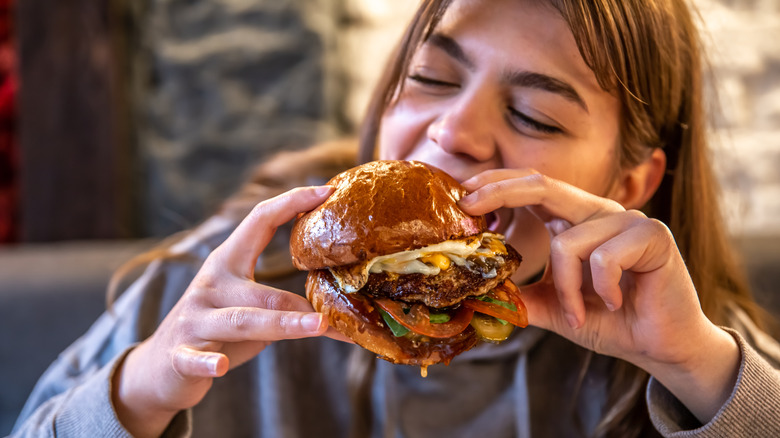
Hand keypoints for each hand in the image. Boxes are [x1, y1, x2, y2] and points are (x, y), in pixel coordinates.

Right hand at [113, 185, 343, 436]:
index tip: (326, 190)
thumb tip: (340, 303)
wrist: (160, 366)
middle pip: (262, 291)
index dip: (291, 202)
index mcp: (228, 262)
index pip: (259, 221)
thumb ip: (282, 299)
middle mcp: (211, 285)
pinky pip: (195, 359)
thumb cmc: (217, 328)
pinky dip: (207, 363)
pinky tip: (221, 367)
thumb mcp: (247, 305)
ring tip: (317, 326)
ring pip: (242, 321)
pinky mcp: (180, 355)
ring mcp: (194, 319)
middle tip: (338, 310)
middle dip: (300, 301)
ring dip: (283, 324)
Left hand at [460, 169, 739, 422]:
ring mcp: (626, 219)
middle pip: (542, 185)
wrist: (661, 346)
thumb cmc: (611, 321)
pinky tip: (614, 302)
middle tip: (468, 208)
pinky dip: (599, 289)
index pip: (531, 188)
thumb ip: (524, 296)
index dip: (495, 186)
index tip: (461, 198)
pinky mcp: (652, 235)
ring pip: (568, 242)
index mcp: (575, 220)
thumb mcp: (555, 308)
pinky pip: (603, 258)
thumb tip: (481, 293)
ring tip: (578, 315)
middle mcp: (598, 212)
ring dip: (565, 289)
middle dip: (499, 192)